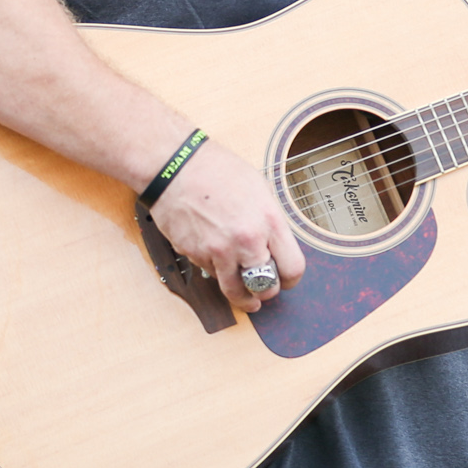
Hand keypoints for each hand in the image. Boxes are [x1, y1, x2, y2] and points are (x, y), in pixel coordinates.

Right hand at [147, 140, 306, 312]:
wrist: (175, 167)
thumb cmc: (217, 171)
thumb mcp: (259, 190)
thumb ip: (270, 222)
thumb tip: (276, 246)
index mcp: (269, 221)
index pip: (292, 268)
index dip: (291, 279)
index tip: (287, 280)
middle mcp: (246, 241)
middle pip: (266, 287)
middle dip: (267, 290)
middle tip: (265, 289)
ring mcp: (219, 251)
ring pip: (236, 290)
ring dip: (242, 295)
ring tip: (247, 299)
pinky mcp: (196, 255)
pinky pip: (212, 275)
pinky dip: (217, 272)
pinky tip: (217, 259)